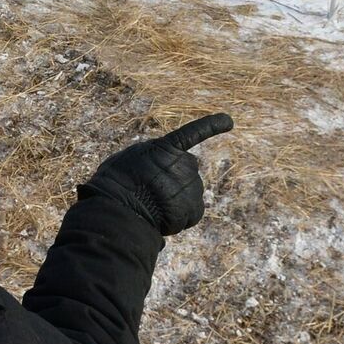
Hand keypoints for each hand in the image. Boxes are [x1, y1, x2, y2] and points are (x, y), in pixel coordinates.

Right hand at [77, 113, 233, 236]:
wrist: (120, 207)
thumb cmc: (113, 186)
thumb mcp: (124, 162)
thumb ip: (145, 163)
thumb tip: (153, 176)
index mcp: (162, 148)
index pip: (191, 134)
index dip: (211, 126)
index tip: (229, 122)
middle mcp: (183, 162)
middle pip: (186, 173)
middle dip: (176, 183)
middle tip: (152, 195)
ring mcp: (191, 183)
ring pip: (189, 195)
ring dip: (176, 203)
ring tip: (152, 209)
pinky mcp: (194, 205)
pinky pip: (192, 214)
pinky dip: (181, 219)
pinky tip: (163, 221)